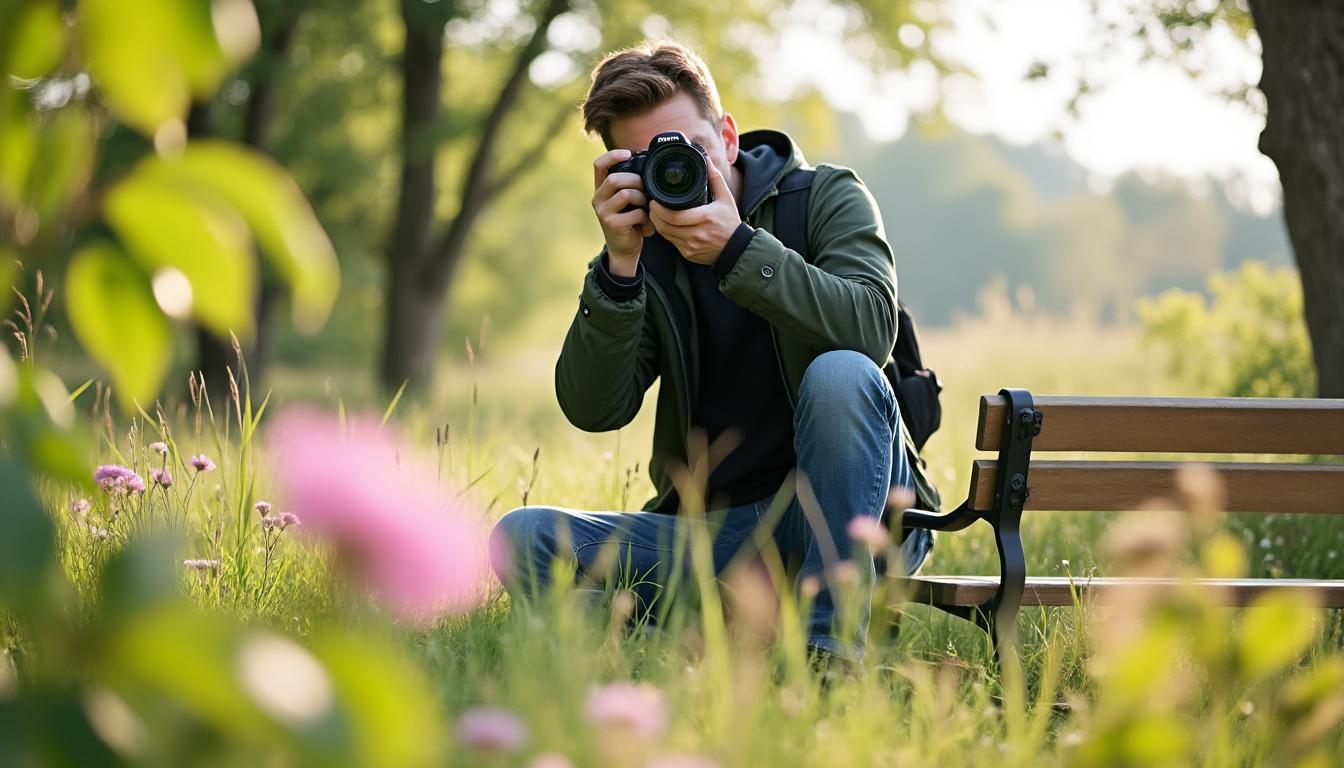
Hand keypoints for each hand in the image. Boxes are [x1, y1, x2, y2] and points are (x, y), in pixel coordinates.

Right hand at [591, 149, 654, 275]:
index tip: (628, 154)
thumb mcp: (628, 199)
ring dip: (642, 199)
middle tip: (646, 190)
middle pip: (614, 178)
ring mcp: (603, 212)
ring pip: (626, 194)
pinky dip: (645, 217)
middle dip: (636, 181)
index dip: (612, 156)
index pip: (599, 165)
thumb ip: (631, 184)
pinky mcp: (612, 224)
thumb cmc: (630, 220)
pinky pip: (634, 213)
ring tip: (647, 208)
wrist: (624, 248)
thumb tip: (649, 166)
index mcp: (601, 188)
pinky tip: (646, 224)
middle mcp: (598, 198)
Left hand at [649, 160, 738, 266]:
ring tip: (655, 213)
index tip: (654, 201)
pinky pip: (671, 242)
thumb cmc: (730, 223)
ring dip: (657, 224)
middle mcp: (696, 234)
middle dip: (654, 215)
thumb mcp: (726, 198)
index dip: (659, 209)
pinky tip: (665, 225)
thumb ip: (715, 178)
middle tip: (652, 206)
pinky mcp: (688, 254)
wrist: (737, 249)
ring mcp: (691, 246)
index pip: (673, 216)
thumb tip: (706, 160)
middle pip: (665, 226)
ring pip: (665, 235)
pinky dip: (666, 233)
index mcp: (704, 218)